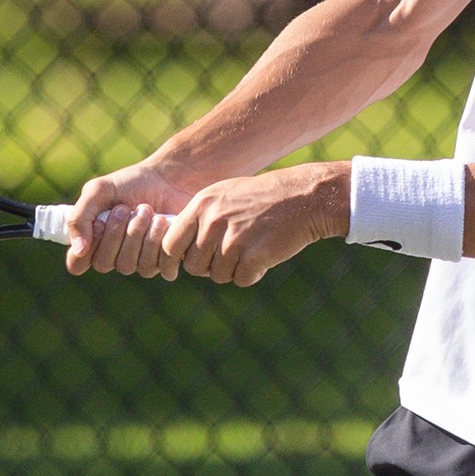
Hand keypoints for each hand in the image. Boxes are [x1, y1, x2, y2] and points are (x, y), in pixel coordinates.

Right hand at [64, 162, 191, 279]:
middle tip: (124, 208)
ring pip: (128, 265)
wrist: (169, 178)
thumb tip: (79, 249)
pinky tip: (162, 221)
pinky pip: (153, 265)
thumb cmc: (131, 183)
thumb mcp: (99, 190)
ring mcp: (137, 262)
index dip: (85, 249)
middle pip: (103, 264)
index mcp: (93, 240)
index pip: (76, 264)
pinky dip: (156, 239)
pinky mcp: (162, 262)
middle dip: (115, 233)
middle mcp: (114, 256)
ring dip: (136, 233)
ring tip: (147, 209)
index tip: (99, 224)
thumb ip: (79, 217)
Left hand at [161, 161, 349, 286]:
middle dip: (209, 267)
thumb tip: (175, 250)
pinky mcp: (254, 255)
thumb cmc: (263, 198)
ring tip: (251, 250)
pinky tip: (264, 257)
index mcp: (202, 204)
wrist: (304, 197)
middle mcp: (213, 220)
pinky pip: (241, 279)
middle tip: (231, 255)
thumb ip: (199, 219)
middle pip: (193, 265)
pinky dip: (253, 274)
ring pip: (217, 275)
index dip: (176, 258)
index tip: (186, 264)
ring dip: (233, 270)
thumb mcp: (224, 196)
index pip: (170, 243)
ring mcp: (233, 238)